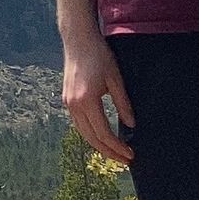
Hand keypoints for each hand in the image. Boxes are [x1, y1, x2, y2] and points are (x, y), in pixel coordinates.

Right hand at [61, 30, 134, 163]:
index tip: (130, 154)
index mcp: (87, 101)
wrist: (78, 40)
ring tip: (115, 152)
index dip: (117, 147)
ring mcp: (68, 103)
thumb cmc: (99, 55)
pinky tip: (101, 136)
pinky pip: (79, 124)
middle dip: (109, 152)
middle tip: (125, 160)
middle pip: (91, 138)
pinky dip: (91, 133)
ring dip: (99, 145)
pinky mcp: (67, 99)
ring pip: (83, 133)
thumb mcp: (116, 79)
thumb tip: (131, 125)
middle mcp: (74, 105)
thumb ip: (123, 104)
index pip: (103, 133)